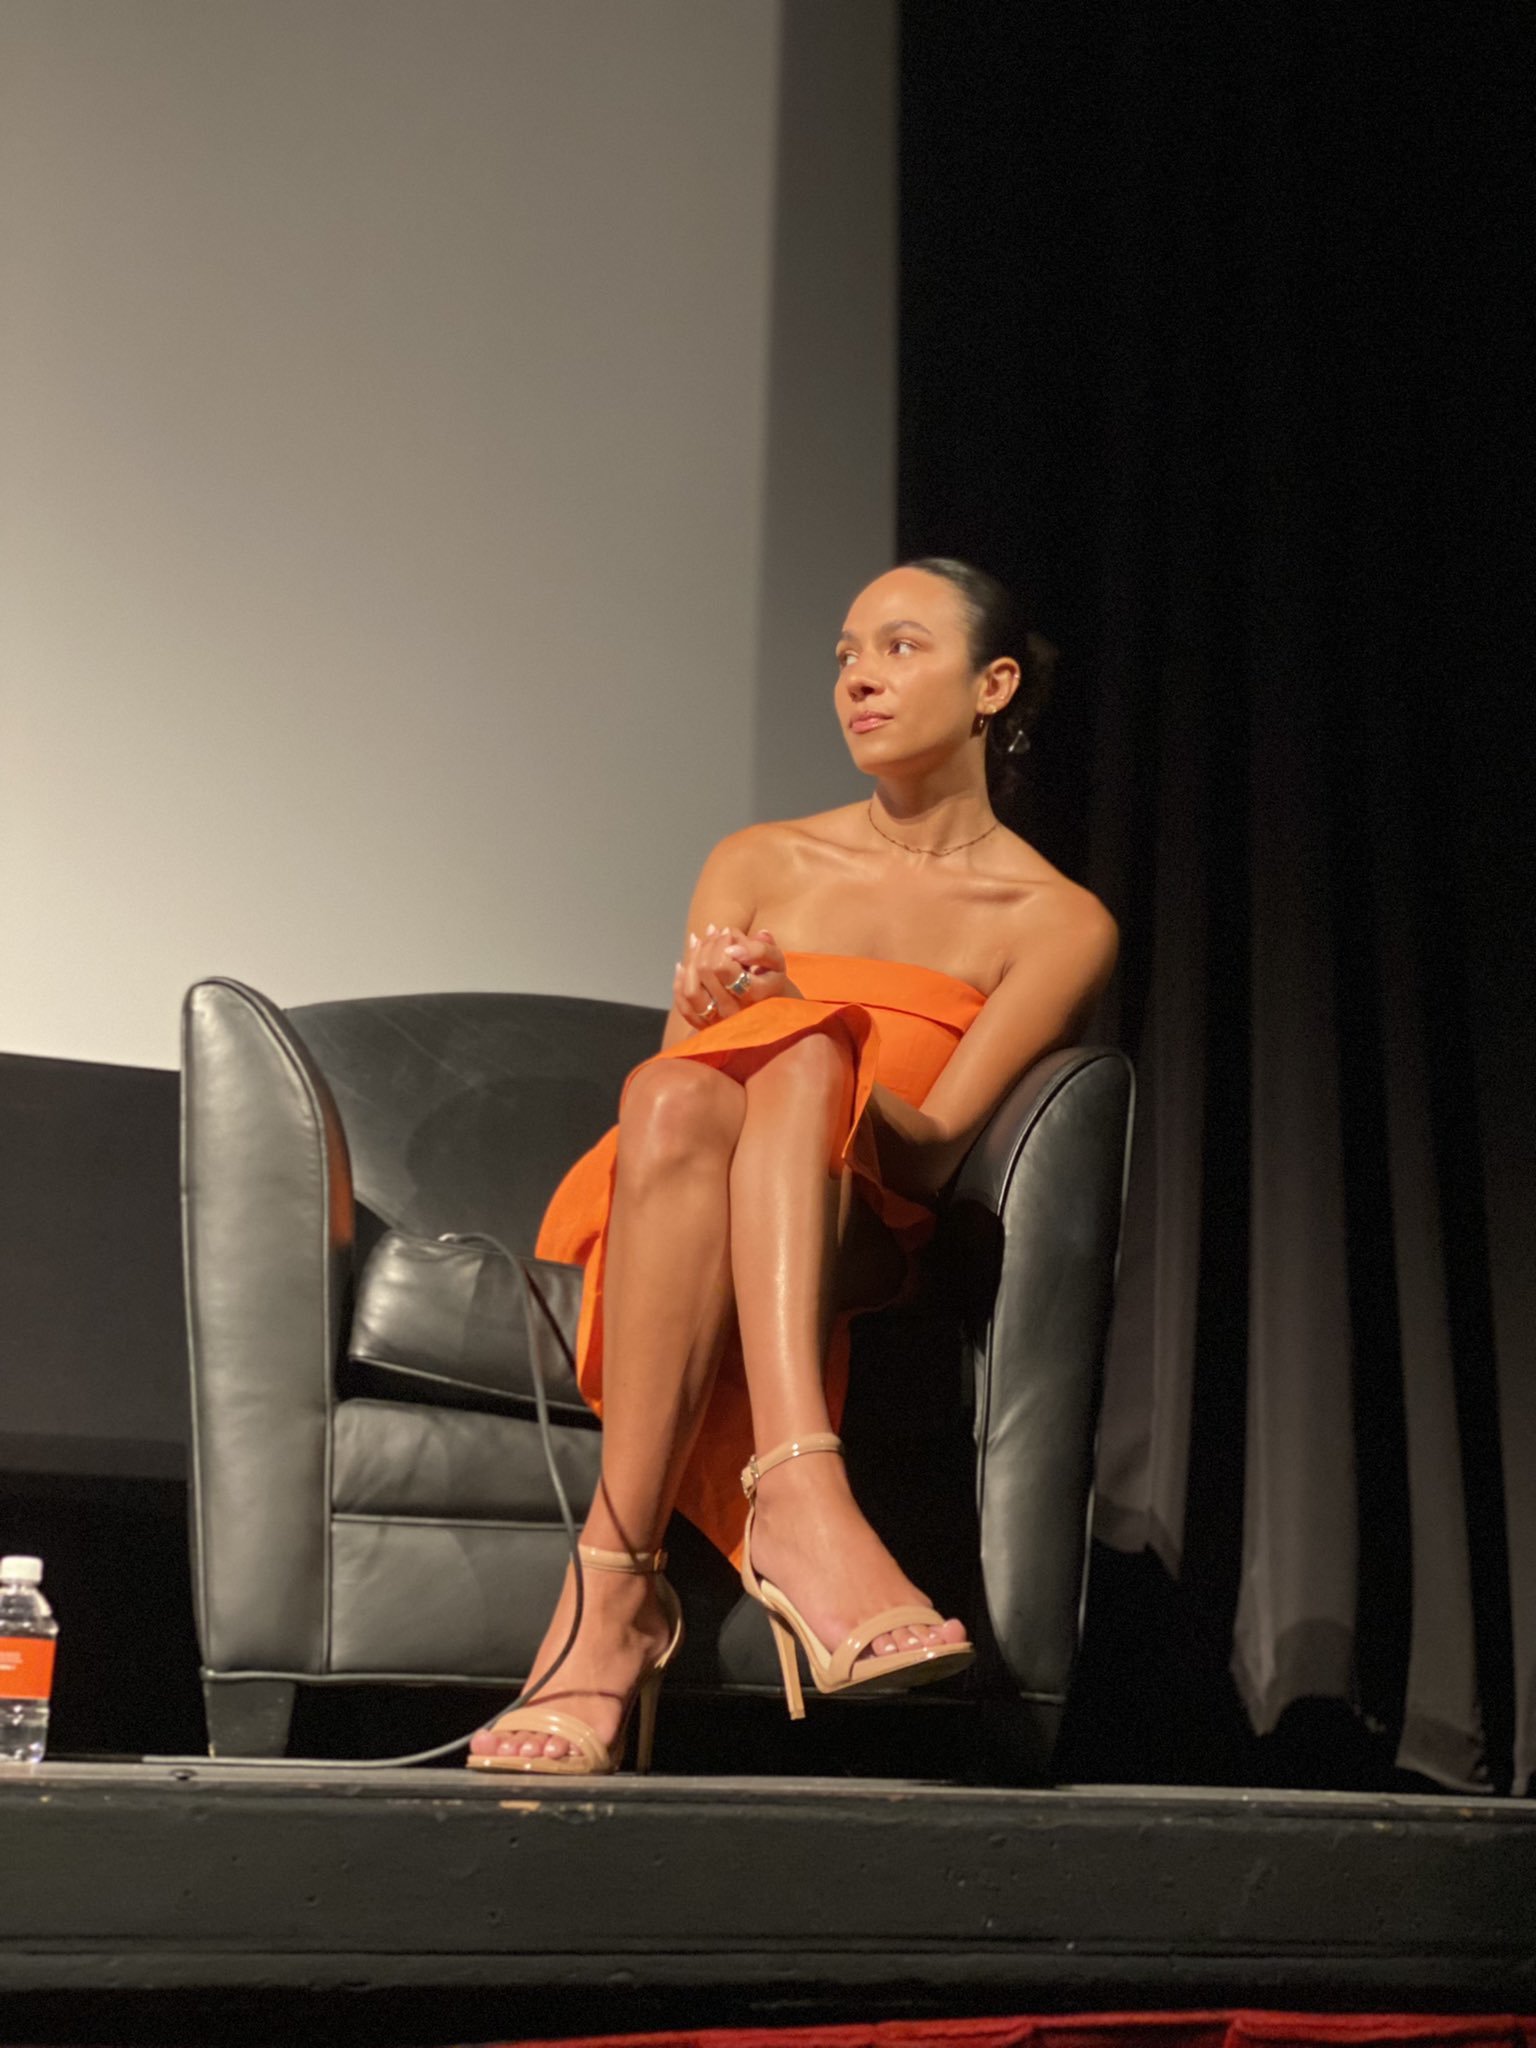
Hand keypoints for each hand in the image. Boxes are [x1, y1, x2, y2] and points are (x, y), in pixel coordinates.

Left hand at [673, 925, 796, 1028]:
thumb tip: (731, 948)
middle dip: (707, 945)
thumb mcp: (775, 959)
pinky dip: (680, 980)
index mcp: (753, 995)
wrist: (770, 1006)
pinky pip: (683, 1004)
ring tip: (699, 941)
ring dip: (691, 960)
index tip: (728, 932)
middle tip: (715, 932)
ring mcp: (717, 1020)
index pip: (722, 967)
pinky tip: (684, 964)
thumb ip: (759, 949)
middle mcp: (734, 1011)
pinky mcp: (704, 1024)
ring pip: (690, 989)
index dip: (721, 944)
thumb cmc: (771, 977)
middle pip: (705, 972)